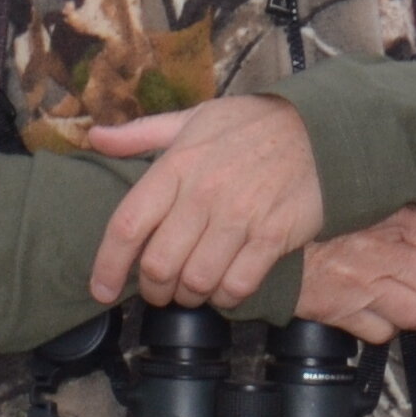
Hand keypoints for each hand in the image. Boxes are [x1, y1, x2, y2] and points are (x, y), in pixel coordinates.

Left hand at [82, 96, 322, 309]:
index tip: (101, 288)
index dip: (108, 264)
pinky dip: (225, 297)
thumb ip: (140, 134)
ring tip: (190, 290)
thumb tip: (95, 138)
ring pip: (196, 281)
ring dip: (188, 296)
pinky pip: (237, 285)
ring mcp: (239, 217)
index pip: (128, 224)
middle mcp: (203, 193)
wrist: (320, 131)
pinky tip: (223, 288)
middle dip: (152, 289)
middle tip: (158, 290)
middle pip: (159, 264)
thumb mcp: (192, 119)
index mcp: (176, 165)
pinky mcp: (273, 237)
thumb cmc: (251, 126)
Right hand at [299, 208, 415, 342]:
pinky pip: (380, 334)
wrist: (261, 232)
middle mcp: (385, 252)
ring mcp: (364, 285)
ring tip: (410, 305)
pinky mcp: (341, 310)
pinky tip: (375, 313)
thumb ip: (399, 206)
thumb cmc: (314, 211)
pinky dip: (382, 328)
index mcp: (396, 217)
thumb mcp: (362, 195)